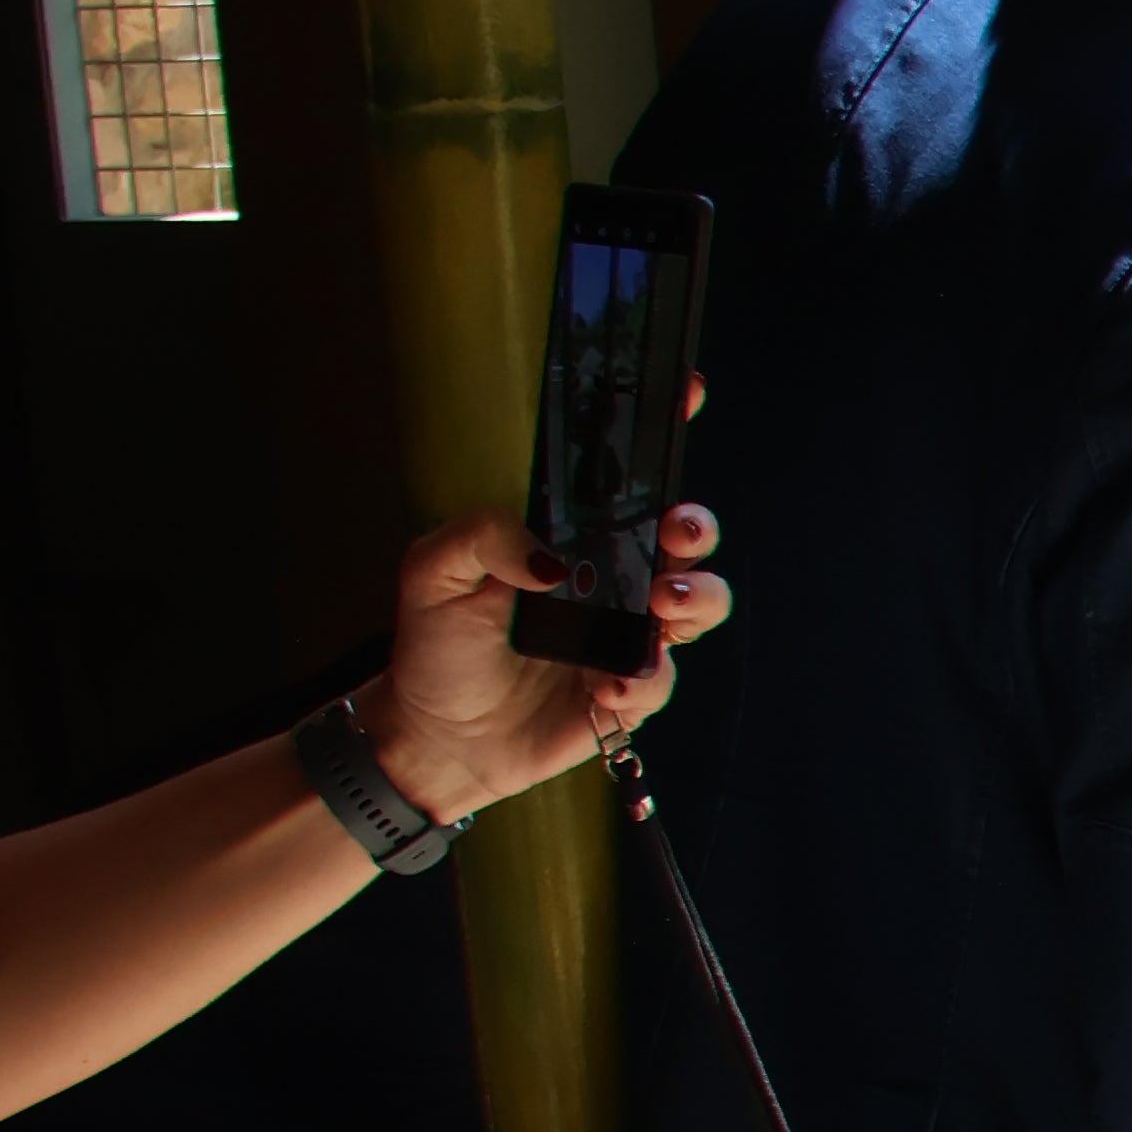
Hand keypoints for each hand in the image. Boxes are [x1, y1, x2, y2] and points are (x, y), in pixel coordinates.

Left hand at [359, 447, 732, 828]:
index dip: (662, 431)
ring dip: (695, 597)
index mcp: (570, 538)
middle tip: (676, 531)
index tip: (687, 394)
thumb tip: (552, 557)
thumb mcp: (432, 572)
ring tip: (662, 606)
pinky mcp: (629, 693)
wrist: (436, 737)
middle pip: (684, 537)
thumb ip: (482, 536)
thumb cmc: (436, 648)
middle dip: (695, 526)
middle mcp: (610, 580)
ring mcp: (626, 636)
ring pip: (699, 603)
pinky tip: (606, 684)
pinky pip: (661, 678)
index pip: (624, 478)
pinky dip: (643, 677)